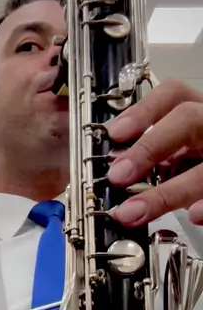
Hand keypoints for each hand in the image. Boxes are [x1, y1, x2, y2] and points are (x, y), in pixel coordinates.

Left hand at [106, 79, 202, 225]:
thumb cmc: (201, 162)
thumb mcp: (182, 152)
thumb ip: (157, 155)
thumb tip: (118, 169)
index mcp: (200, 114)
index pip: (174, 94)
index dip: (143, 111)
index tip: (115, 134)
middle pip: (188, 120)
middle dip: (149, 147)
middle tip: (117, 176)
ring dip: (167, 193)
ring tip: (134, 213)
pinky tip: (194, 215)